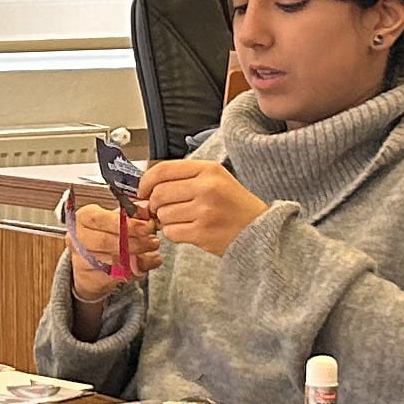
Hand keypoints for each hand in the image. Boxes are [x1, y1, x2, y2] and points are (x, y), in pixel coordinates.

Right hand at [66, 199, 161, 298]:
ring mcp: (80, 260)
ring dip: (136, 257)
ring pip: (110, 260)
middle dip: (134, 242)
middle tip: (153, 241)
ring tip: (152, 252)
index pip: (101, 219)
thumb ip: (132, 214)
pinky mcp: (88, 278)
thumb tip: (147, 208)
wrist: (88, 261)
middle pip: (105, 241)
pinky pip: (114, 276)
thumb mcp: (116, 219)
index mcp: (83, 218)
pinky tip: (143, 266)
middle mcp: (78, 238)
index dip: (126, 224)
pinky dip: (132, 271)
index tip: (147, 226)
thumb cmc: (103, 234)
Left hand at [133, 157, 264, 257]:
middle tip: (162, 210)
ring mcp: (204, 211)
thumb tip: (146, 187)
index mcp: (209, 169)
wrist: (261, 232)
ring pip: (163, 215)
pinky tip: (189, 231)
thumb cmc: (236, 207)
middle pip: (159, 194)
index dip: (146, 182)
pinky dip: (174, 233)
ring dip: (166, 220)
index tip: (142, 191)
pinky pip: (171, 232)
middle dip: (155, 205)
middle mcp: (206, 187)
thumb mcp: (216, 180)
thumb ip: (184, 179)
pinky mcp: (202, 233)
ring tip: (184, 220)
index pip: (163, 170)